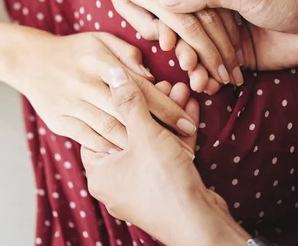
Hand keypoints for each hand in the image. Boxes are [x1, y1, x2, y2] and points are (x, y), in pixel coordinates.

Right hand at [4, 28, 197, 152]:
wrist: (29, 60)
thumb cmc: (73, 50)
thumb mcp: (100, 40)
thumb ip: (128, 54)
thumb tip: (150, 77)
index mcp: (98, 60)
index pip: (139, 87)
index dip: (167, 107)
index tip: (188, 123)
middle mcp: (84, 82)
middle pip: (128, 110)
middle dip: (158, 130)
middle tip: (183, 146)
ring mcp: (70, 103)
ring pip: (109, 127)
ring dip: (137, 144)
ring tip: (162, 157)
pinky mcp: (59, 120)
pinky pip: (88, 138)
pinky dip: (108, 148)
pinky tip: (127, 157)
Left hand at [81, 67, 248, 245]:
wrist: (199, 224)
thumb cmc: (163, 182)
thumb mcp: (144, 134)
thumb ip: (129, 101)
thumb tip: (113, 72)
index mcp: (99, 173)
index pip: (97, 130)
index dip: (113, 104)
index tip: (127, 84)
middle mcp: (116, 182)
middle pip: (128, 134)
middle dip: (148, 107)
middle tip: (160, 83)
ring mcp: (142, 187)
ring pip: (151, 144)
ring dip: (166, 117)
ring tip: (179, 89)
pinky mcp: (166, 189)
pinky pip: (167, 155)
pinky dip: (177, 134)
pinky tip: (190, 107)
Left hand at [88, 0, 243, 88]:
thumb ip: (142, 22)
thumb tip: (166, 41)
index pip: (185, 28)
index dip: (205, 55)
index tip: (217, 74)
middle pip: (206, 17)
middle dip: (223, 50)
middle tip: (233, 72)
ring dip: (230, 29)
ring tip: (237, 52)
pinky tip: (236, 16)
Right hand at [159, 0, 297, 69]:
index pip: (181, 7)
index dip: (169, 25)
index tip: (164, 41)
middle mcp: (216, 13)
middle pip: (187, 35)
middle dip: (184, 52)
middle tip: (187, 64)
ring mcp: (226, 37)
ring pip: (200, 55)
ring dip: (196, 70)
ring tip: (199, 81)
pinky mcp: (237, 59)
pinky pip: (217, 70)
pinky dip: (211, 80)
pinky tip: (209, 87)